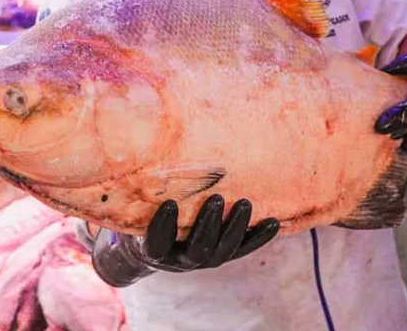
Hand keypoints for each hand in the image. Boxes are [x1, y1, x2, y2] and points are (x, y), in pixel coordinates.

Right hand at [91, 195, 280, 287]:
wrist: (150, 247)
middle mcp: (178, 261)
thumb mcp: (131, 206)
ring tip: (247, 203)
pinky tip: (274, 222)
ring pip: (223, 253)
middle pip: (197, 250)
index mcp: (152, 250)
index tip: (169, 204)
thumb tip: (131, 146)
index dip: (162, 227)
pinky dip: (258, 237)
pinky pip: (243, 250)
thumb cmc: (140, 217)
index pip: (156, 243)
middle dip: (208, 225)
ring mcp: (202, 261)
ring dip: (236, 228)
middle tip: (217, 198)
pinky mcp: (222, 255)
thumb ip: (134, 188)